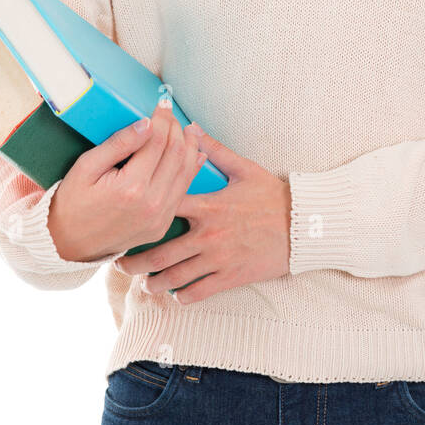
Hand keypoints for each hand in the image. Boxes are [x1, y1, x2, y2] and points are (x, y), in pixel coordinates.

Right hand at [47, 103, 207, 262]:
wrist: (69, 244)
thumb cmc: (73, 202)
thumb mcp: (87, 167)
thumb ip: (119, 144)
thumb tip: (146, 123)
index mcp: (131, 188)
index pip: (157, 142)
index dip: (161, 119)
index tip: (161, 103)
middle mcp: (152, 204)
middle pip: (176, 154)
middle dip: (176, 128)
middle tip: (170, 113)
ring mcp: (160, 218)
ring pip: (186, 172)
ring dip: (189, 146)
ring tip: (187, 128)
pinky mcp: (163, 225)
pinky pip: (183, 191)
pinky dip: (191, 169)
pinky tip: (195, 153)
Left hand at [114, 128, 291, 301]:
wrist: (304, 225)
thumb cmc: (274, 195)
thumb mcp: (245, 169)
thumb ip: (215, 150)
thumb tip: (192, 128)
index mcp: (208, 206)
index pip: (165, 208)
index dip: (141, 213)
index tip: (126, 219)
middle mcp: (208, 235)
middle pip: (161, 252)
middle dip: (135, 262)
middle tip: (120, 264)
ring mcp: (219, 259)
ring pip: (176, 277)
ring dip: (154, 283)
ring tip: (144, 284)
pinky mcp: (231, 277)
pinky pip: (200, 292)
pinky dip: (183, 296)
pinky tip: (175, 296)